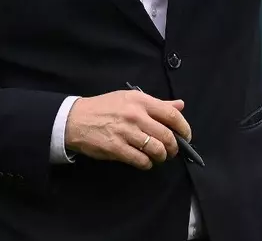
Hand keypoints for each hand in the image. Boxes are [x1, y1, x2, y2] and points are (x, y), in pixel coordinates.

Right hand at [64, 90, 191, 170]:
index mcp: (140, 100)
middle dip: (173, 147)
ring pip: (156, 149)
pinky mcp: (117, 148)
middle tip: (172, 151)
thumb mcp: (129, 98)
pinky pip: (141, 160)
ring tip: (159, 156)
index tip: (186, 136)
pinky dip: (147, 164)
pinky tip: (146, 162)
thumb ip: (156, 103)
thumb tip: (180, 105)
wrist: (76, 119)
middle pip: (166, 135)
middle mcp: (135, 115)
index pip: (171, 115)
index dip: (183, 128)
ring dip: (162, 156)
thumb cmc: (104, 107)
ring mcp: (126, 133)